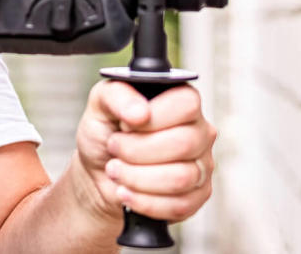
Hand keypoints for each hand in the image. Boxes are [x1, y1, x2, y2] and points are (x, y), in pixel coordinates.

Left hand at [74, 81, 215, 222]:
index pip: (186, 105)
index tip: (125, 124)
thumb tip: (139, 113)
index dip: (153, 118)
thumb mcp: (100, 104)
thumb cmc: (105, 133)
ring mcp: (202, 165)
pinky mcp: (197, 196)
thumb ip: (118, 95)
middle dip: (137, 150)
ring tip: (115, 170)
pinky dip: (144, 201)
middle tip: (114, 148)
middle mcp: (199, 131)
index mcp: (182, 101)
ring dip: (137, 177)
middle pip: (184, 143)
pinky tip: (126, 192)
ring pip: (181, 178)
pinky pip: (180, 205)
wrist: (98, 172)